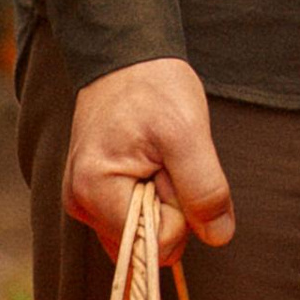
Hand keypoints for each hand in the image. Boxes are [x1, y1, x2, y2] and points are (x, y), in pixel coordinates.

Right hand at [63, 57, 234, 260]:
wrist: (126, 57)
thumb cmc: (154, 87)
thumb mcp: (188, 132)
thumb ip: (204, 189)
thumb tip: (219, 237)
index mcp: (94, 190)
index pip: (154, 242)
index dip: (181, 210)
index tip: (175, 166)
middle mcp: (80, 204)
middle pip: (146, 242)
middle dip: (171, 206)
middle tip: (167, 158)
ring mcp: (85, 201)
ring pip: (142, 232)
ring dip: (162, 202)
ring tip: (157, 158)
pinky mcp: (95, 196)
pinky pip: (134, 218)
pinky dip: (151, 197)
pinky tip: (149, 164)